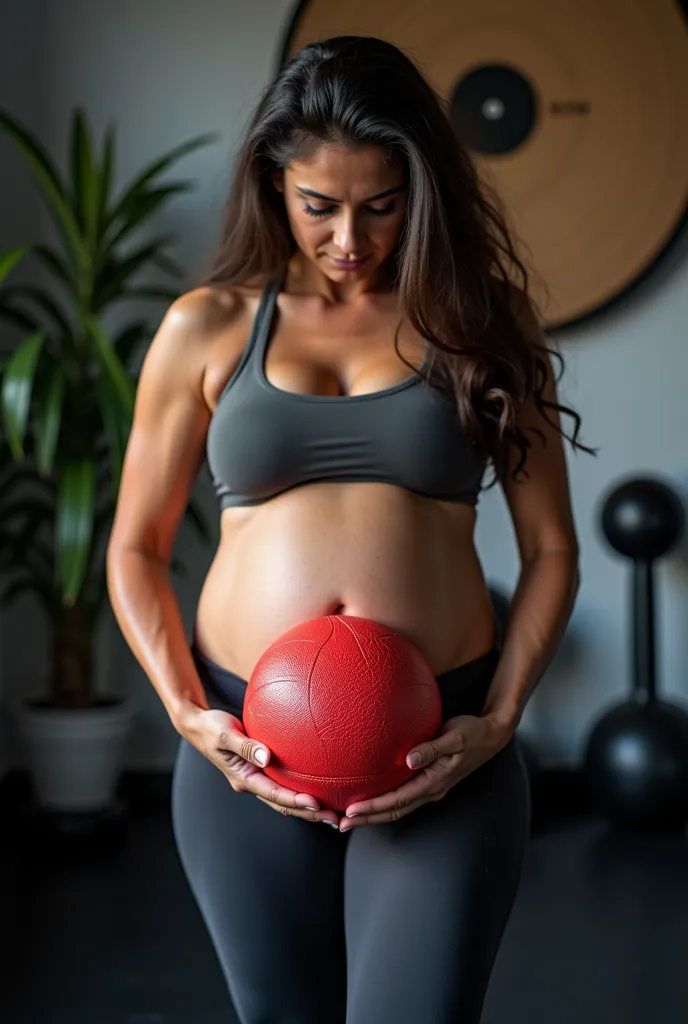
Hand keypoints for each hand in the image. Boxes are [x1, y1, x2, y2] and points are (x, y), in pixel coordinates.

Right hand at [176, 704, 340, 827]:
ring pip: (285, 798)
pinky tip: (318, 788)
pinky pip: (283, 784)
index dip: (295, 801)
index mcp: (243, 778)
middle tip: (335, 819)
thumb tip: (266, 757)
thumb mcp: (224, 734)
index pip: (273, 794)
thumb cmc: (211, 727)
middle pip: (283, 804)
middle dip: (309, 813)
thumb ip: (246, 746)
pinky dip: (300, 790)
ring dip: (308, 807)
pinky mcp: (260, 770)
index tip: (316, 804)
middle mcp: (251, 782)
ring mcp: (256, 778)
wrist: (199, 726)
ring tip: (333, 811)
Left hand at [339, 713, 512, 831]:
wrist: (491, 735)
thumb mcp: (455, 737)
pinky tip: (372, 796)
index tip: (351, 811)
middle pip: (394, 810)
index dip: (373, 807)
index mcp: (434, 782)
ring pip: (397, 806)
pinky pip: (403, 796)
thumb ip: (432, 748)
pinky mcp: (429, 780)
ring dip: (374, 813)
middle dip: (367, 818)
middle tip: (340, 823)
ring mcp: (430, 787)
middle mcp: (430, 790)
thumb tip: (409, 760)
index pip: (397, 800)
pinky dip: (385, 801)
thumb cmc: (472, 733)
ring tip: (350, 816)